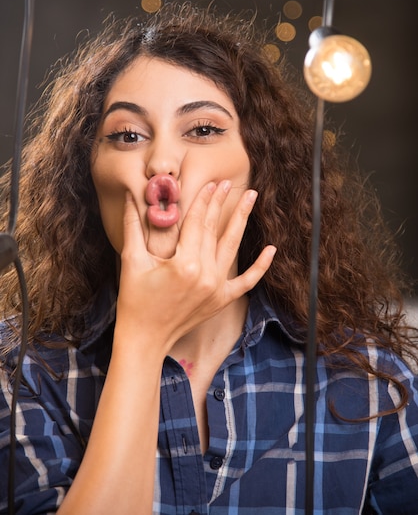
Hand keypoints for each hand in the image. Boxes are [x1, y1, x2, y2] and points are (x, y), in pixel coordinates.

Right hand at [116, 180, 275, 352]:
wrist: (145, 338)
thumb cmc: (135, 300)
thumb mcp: (131, 260)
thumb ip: (132, 226)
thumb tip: (129, 198)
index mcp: (184, 263)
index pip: (197, 223)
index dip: (203, 200)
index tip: (210, 183)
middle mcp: (205, 274)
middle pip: (215, 230)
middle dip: (221, 203)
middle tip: (228, 182)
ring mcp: (217, 288)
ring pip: (232, 247)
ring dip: (241, 220)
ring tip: (250, 198)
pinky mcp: (222, 300)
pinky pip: (247, 281)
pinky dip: (260, 266)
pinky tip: (271, 249)